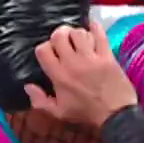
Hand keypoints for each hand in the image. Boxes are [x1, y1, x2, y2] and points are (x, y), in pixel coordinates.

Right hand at [23, 21, 139, 127]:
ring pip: (78, 32)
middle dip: (59, 35)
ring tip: (79, 39)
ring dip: (76, 33)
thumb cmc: (86, 113)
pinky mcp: (106, 55)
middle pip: (59, 36)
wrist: (115, 114)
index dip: (44, 48)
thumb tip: (28, 86)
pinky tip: (92, 29)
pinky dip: (95, 28)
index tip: (50, 53)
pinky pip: (100, 34)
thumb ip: (40, 100)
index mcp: (58, 76)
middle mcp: (72, 63)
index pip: (43, 50)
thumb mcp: (59, 112)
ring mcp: (90, 58)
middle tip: (64, 41)